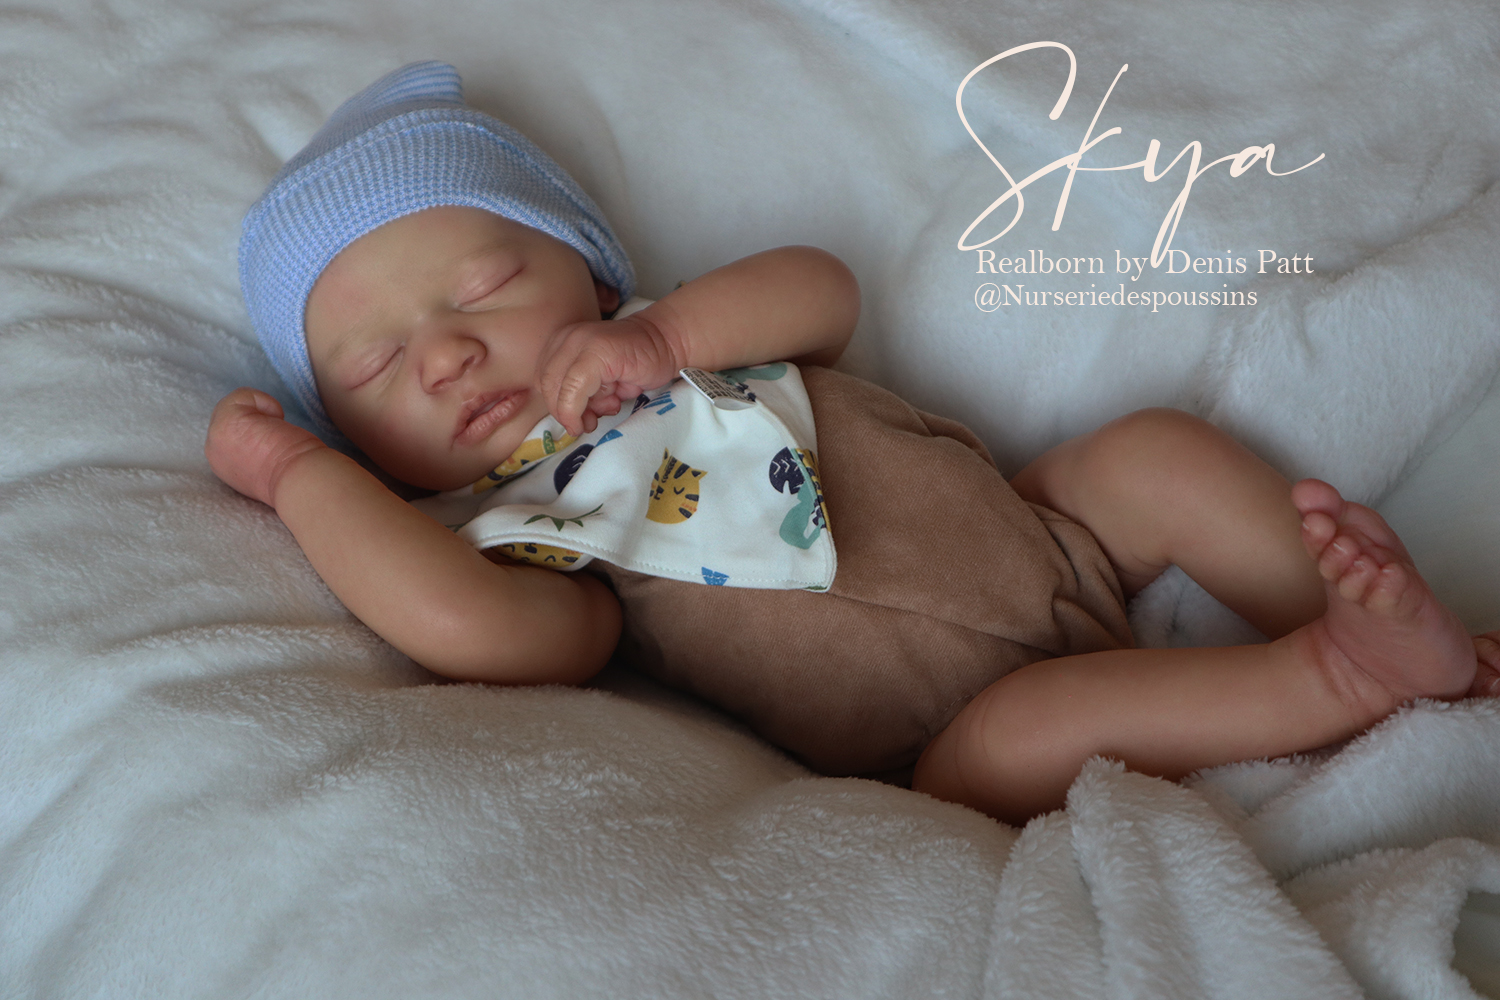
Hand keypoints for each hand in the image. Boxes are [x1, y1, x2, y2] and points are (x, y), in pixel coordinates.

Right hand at [205, 388, 326, 507]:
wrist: (301, 482)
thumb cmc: (298, 476)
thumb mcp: (265, 465)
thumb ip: (253, 451)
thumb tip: (262, 429)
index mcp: (224, 467)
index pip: (233, 435)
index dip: (256, 434)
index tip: (274, 450)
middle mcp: (215, 454)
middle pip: (231, 417)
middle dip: (256, 422)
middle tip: (276, 442)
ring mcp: (216, 437)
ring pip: (237, 405)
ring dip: (262, 413)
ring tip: (276, 434)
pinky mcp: (225, 421)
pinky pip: (242, 395)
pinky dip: (266, 402)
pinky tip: (276, 423)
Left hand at [536, 315, 683, 435]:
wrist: (666, 343)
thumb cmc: (634, 364)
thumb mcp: (597, 382)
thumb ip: (577, 395)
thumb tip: (571, 422)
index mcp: (560, 343)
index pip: (543, 383)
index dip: (558, 408)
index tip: (580, 420)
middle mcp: (566, 338)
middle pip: (547, 387)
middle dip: (566, 413)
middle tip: (589, 423)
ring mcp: (579, 341)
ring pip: (560, 389)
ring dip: (582, 409)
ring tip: (609, 404)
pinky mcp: (595, 351)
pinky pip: (575, 389)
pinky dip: (584, 407)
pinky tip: (612, 402)